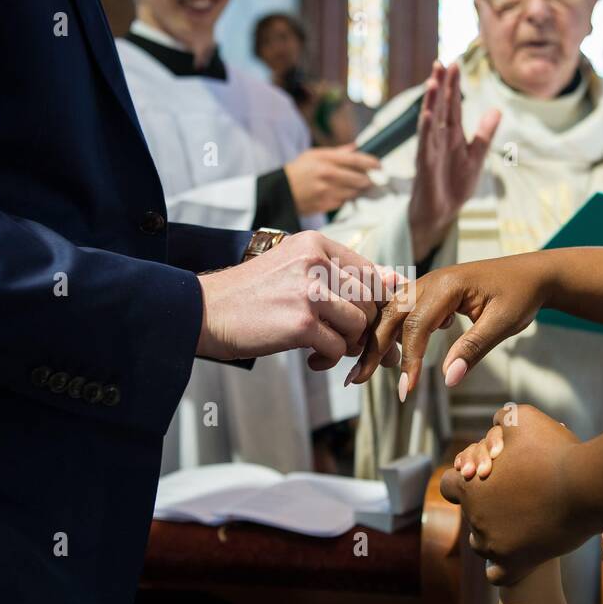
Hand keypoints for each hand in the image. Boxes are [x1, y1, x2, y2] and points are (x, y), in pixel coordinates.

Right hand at [195, 230, 401, 370]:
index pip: (370, 272)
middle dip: (363, 327)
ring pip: (358, 325)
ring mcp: (309, 291)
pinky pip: (338, 348)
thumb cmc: (252, 296)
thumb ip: (343, 276)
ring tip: (323, 349)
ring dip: (346, 344)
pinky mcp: (301, 323)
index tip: (366, 319)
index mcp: (315, 243)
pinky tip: (310, 360)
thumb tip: (399, 283)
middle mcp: (315, 261)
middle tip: (344, 341)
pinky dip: (329, 360)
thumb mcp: (296, 270)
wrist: (203, 312)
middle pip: (369, 300)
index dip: (374, 301)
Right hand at [284, 145, 380, 216]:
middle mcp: (328, 175)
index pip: (356, 160)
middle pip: (359, 179)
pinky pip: (344, 202)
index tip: (380, 165)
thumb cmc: (298, 170)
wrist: (280, 191)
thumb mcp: (314, 155)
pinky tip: (341, 194)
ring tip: (355, 187)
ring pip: (354, 192)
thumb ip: (337, 152)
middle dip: (368, 180)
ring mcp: (327, 192)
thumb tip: (356, 147)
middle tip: (369, 179)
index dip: (371, 163)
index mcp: (325, 160)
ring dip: (358, 190)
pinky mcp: (325, 205)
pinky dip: (346, 198)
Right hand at [346, 251, 554, 399]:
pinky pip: (400, 310)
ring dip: (375, 340)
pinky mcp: (429, 292)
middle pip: (391, 315)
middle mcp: (430, 280)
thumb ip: (474, 348)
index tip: (405, 390)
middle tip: (356, 381)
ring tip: (362, 369)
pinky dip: (388, 330)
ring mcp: (426, 284)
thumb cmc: (520, 295)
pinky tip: (386, 354)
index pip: (416, 325)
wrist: (532, 273)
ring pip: (390, 312)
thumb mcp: (503, 323)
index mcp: (447, 285)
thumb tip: (448, 380)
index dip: (409, 360)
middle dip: (373, 349)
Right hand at [408, 61, 500, 260]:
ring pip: (430, 120)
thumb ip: (485, 134)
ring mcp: (430, 149)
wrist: (442, 211)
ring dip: (431, 101)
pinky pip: (425, 143)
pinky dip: (426, 128)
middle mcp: (439, 137)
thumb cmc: (454, 184)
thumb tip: (496, 110)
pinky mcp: (426, 163)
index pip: (452, 105)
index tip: (455, 63)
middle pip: (439, 106)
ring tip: (433, 81)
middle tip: (440, 62)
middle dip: (440, 85)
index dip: (454, 85)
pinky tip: (428, 114)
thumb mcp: (476, 156)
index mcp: (452, 134)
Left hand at [440, 404, 585, 585]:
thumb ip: (503, 420)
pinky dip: (503, 568)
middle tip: (512, 498)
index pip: (449, 485)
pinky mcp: (515, 566)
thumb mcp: (524, 419)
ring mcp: (493, 545)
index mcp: (470, 486)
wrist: (586, 487)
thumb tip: (497, 423)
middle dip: (485, 508)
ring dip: (493, 537)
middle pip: (470, 516)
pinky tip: (519, 555)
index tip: (483, 477)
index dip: (465, 479)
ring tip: (518, 525)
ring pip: (481, 546)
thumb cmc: (555, 450)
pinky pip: (497, 575)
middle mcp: (475, 518)